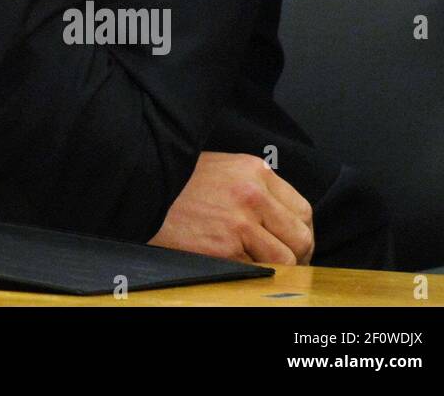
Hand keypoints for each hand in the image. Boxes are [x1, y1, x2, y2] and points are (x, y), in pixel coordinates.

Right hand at [148, 151, 314, 265]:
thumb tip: (279, 219)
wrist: (141, 187)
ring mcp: (239, 222)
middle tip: (281, 263)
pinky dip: (250, 273)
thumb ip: (253, 186)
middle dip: (295, 255)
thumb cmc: (177, 180)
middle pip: (300, 237)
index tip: (289, 244)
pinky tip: (233, 263)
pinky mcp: (223, 247)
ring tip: (255, 264)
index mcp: (255, 170)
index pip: (301, 210)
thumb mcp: (222, 169)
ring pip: (285, 260)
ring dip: (274, 268)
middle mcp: (252, 194)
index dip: (298, 233)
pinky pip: (257, 271)